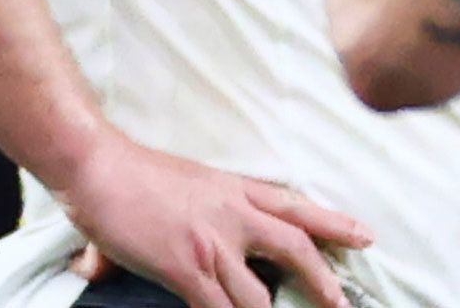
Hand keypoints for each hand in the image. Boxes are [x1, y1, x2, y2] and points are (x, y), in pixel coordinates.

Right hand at [56, 132, 373, 307]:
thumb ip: (188, 215)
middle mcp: (231, 214)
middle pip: (294, 246)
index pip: (293, 205)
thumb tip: (149, 250)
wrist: (96, 165)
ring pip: (258, 296)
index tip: (363, 235)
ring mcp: (212, 243)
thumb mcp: (179, 183)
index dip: (332, 223)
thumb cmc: (127, 172)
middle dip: (322, 278)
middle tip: (341, 301)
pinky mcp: (187, 268)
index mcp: (232, 188)